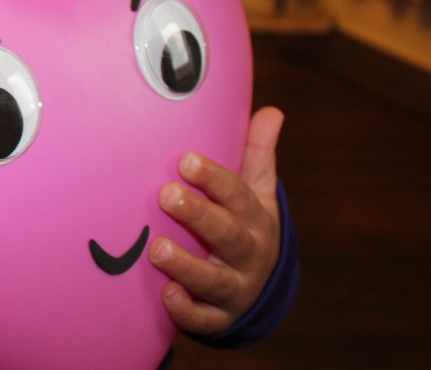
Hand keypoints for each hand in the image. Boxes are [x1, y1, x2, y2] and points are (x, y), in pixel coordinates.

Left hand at [148, 106, 283, 334]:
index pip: (239, 195)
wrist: (259, 290)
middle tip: (166, 195)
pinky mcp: (218, 317)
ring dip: (188, 266)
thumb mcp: (257, 193)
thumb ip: (257, 154)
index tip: (186, 159)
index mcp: (256, 219)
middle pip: (228, 235)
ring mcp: (235, 289)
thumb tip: (272, 111)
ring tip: (158, 249)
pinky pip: (205, 319)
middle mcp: (250, 254)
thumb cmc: (246, 227)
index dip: (214, 178)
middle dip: (199, 215)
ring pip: (215, 280)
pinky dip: (187, 310)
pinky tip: (167, 295)